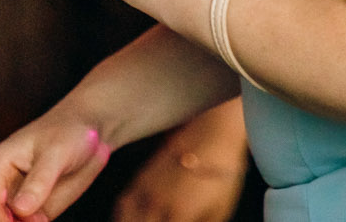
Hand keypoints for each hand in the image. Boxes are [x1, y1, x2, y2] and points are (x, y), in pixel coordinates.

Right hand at [0, 103, 111, 221]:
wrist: (87, 131)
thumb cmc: (68, 131)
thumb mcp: (57, 153)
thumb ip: (39, 181)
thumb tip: (20, 209)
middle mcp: (1, 183)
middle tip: (42, 219)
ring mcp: (17, 196)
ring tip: (51, 203)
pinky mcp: (33, 206)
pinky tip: (48, 216)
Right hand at [115, 102, 248, 221]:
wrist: (213, 132)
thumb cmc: (222, 175)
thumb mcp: (219, 212)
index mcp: (177, 214)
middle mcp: (155, 203)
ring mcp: (144, 189)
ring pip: (125, 219)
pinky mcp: (140, 179)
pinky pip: (123, 206)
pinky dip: (123, 218)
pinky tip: (128, 220)